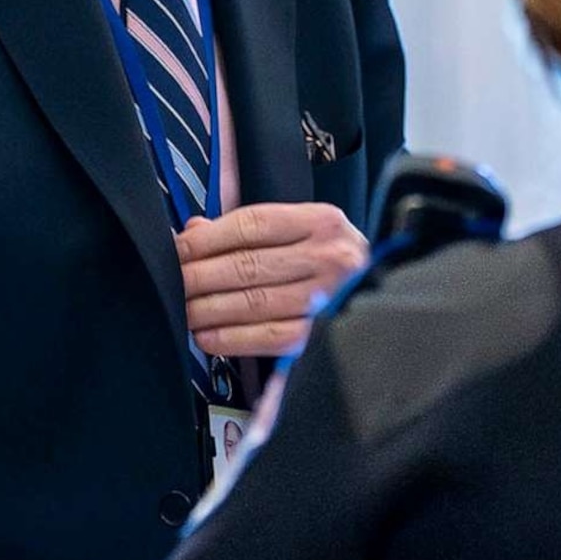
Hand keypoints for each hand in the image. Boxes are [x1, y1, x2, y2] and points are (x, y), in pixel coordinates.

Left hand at [179, 201, 367, 359]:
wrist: (389, 295)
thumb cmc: (333, 262)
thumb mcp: (304, 232)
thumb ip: (251, 230)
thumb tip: (193, 232)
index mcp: (322, 221)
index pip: (252, 225)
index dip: (206, 239)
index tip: (176, 250)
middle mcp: (330, 256)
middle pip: (247, 265)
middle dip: (199, 276)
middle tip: (172, 284)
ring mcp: (330, 297)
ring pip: (252, 302)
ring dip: (207, 309)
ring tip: (183, 311)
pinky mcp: (323, 335)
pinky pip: (267, 337)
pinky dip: (231, 338)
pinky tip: (207, 336)